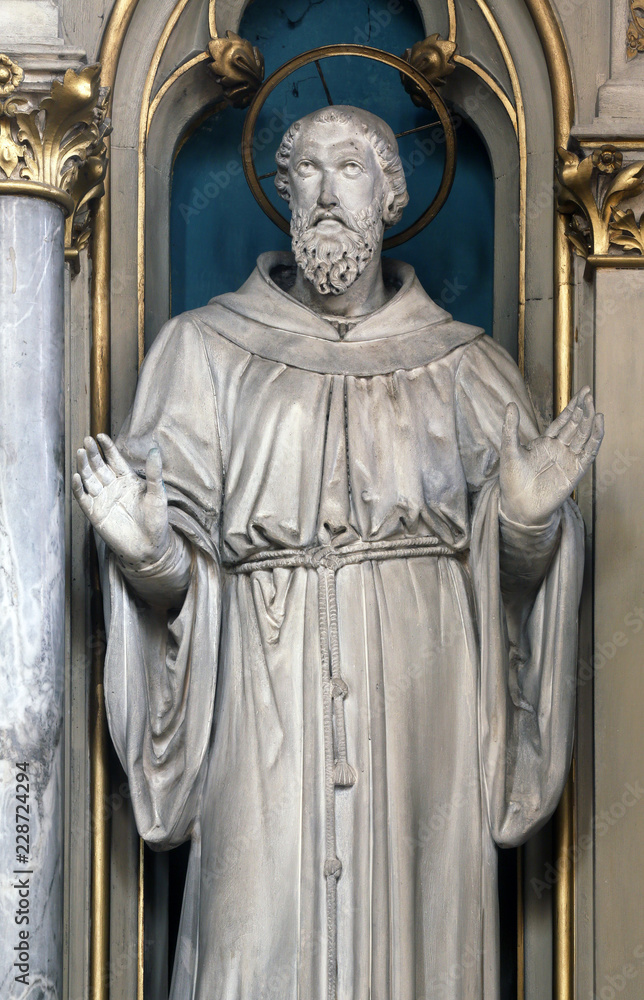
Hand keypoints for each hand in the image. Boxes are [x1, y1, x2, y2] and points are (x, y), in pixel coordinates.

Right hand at [72, 434, 171, 568]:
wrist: (150, 547)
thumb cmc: (157, 521)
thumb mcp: (158, 494)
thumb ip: (154, 472)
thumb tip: (155, 449)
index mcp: (127, 480)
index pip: (115, 460)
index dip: (107, 448)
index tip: (101, 436)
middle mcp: (113, 487)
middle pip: (99, 466)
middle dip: (93, 453)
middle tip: (87, 440)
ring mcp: (102, 499)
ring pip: (89, 478)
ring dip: (84, 466)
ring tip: (80, 452)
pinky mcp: (95, 513)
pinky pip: (83, 498)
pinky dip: (78, 487)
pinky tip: (77, 476)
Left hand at [499, 386, 603, 525]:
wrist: (518, 506)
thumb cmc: (511, 481)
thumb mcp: (509, 450)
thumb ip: (510, 428)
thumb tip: (510, 404)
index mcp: (545, 442)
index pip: (563, 420)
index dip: (573, 406)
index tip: (582, 392)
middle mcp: (559, 449)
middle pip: (575, 425)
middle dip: (582, 409)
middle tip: (588, 392)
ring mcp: (568, 459)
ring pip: (583, 436)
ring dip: (589, 420)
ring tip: (593, 405)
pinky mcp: (575, 471)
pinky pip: (589, 451)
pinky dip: (595, 437)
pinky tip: (598, 423)